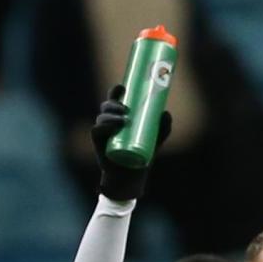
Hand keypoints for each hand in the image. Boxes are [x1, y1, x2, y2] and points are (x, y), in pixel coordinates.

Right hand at [90, 85, 171, 204]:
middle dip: (114, 103)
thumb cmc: (144, 153)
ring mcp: (103, 131)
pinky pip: (97, 130)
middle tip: (127, 108)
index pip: (116, 98)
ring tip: (124, 120)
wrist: (132, 173)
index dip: (116, 91)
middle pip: (107, 105)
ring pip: (102, 116)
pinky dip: (104, 127)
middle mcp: (110, 121)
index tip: (123, 87)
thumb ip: (164, 125)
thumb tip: (165, 113)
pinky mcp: (98, 142)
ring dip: (111, 115)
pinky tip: (114, 127)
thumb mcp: (158, 137)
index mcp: (121, 115)